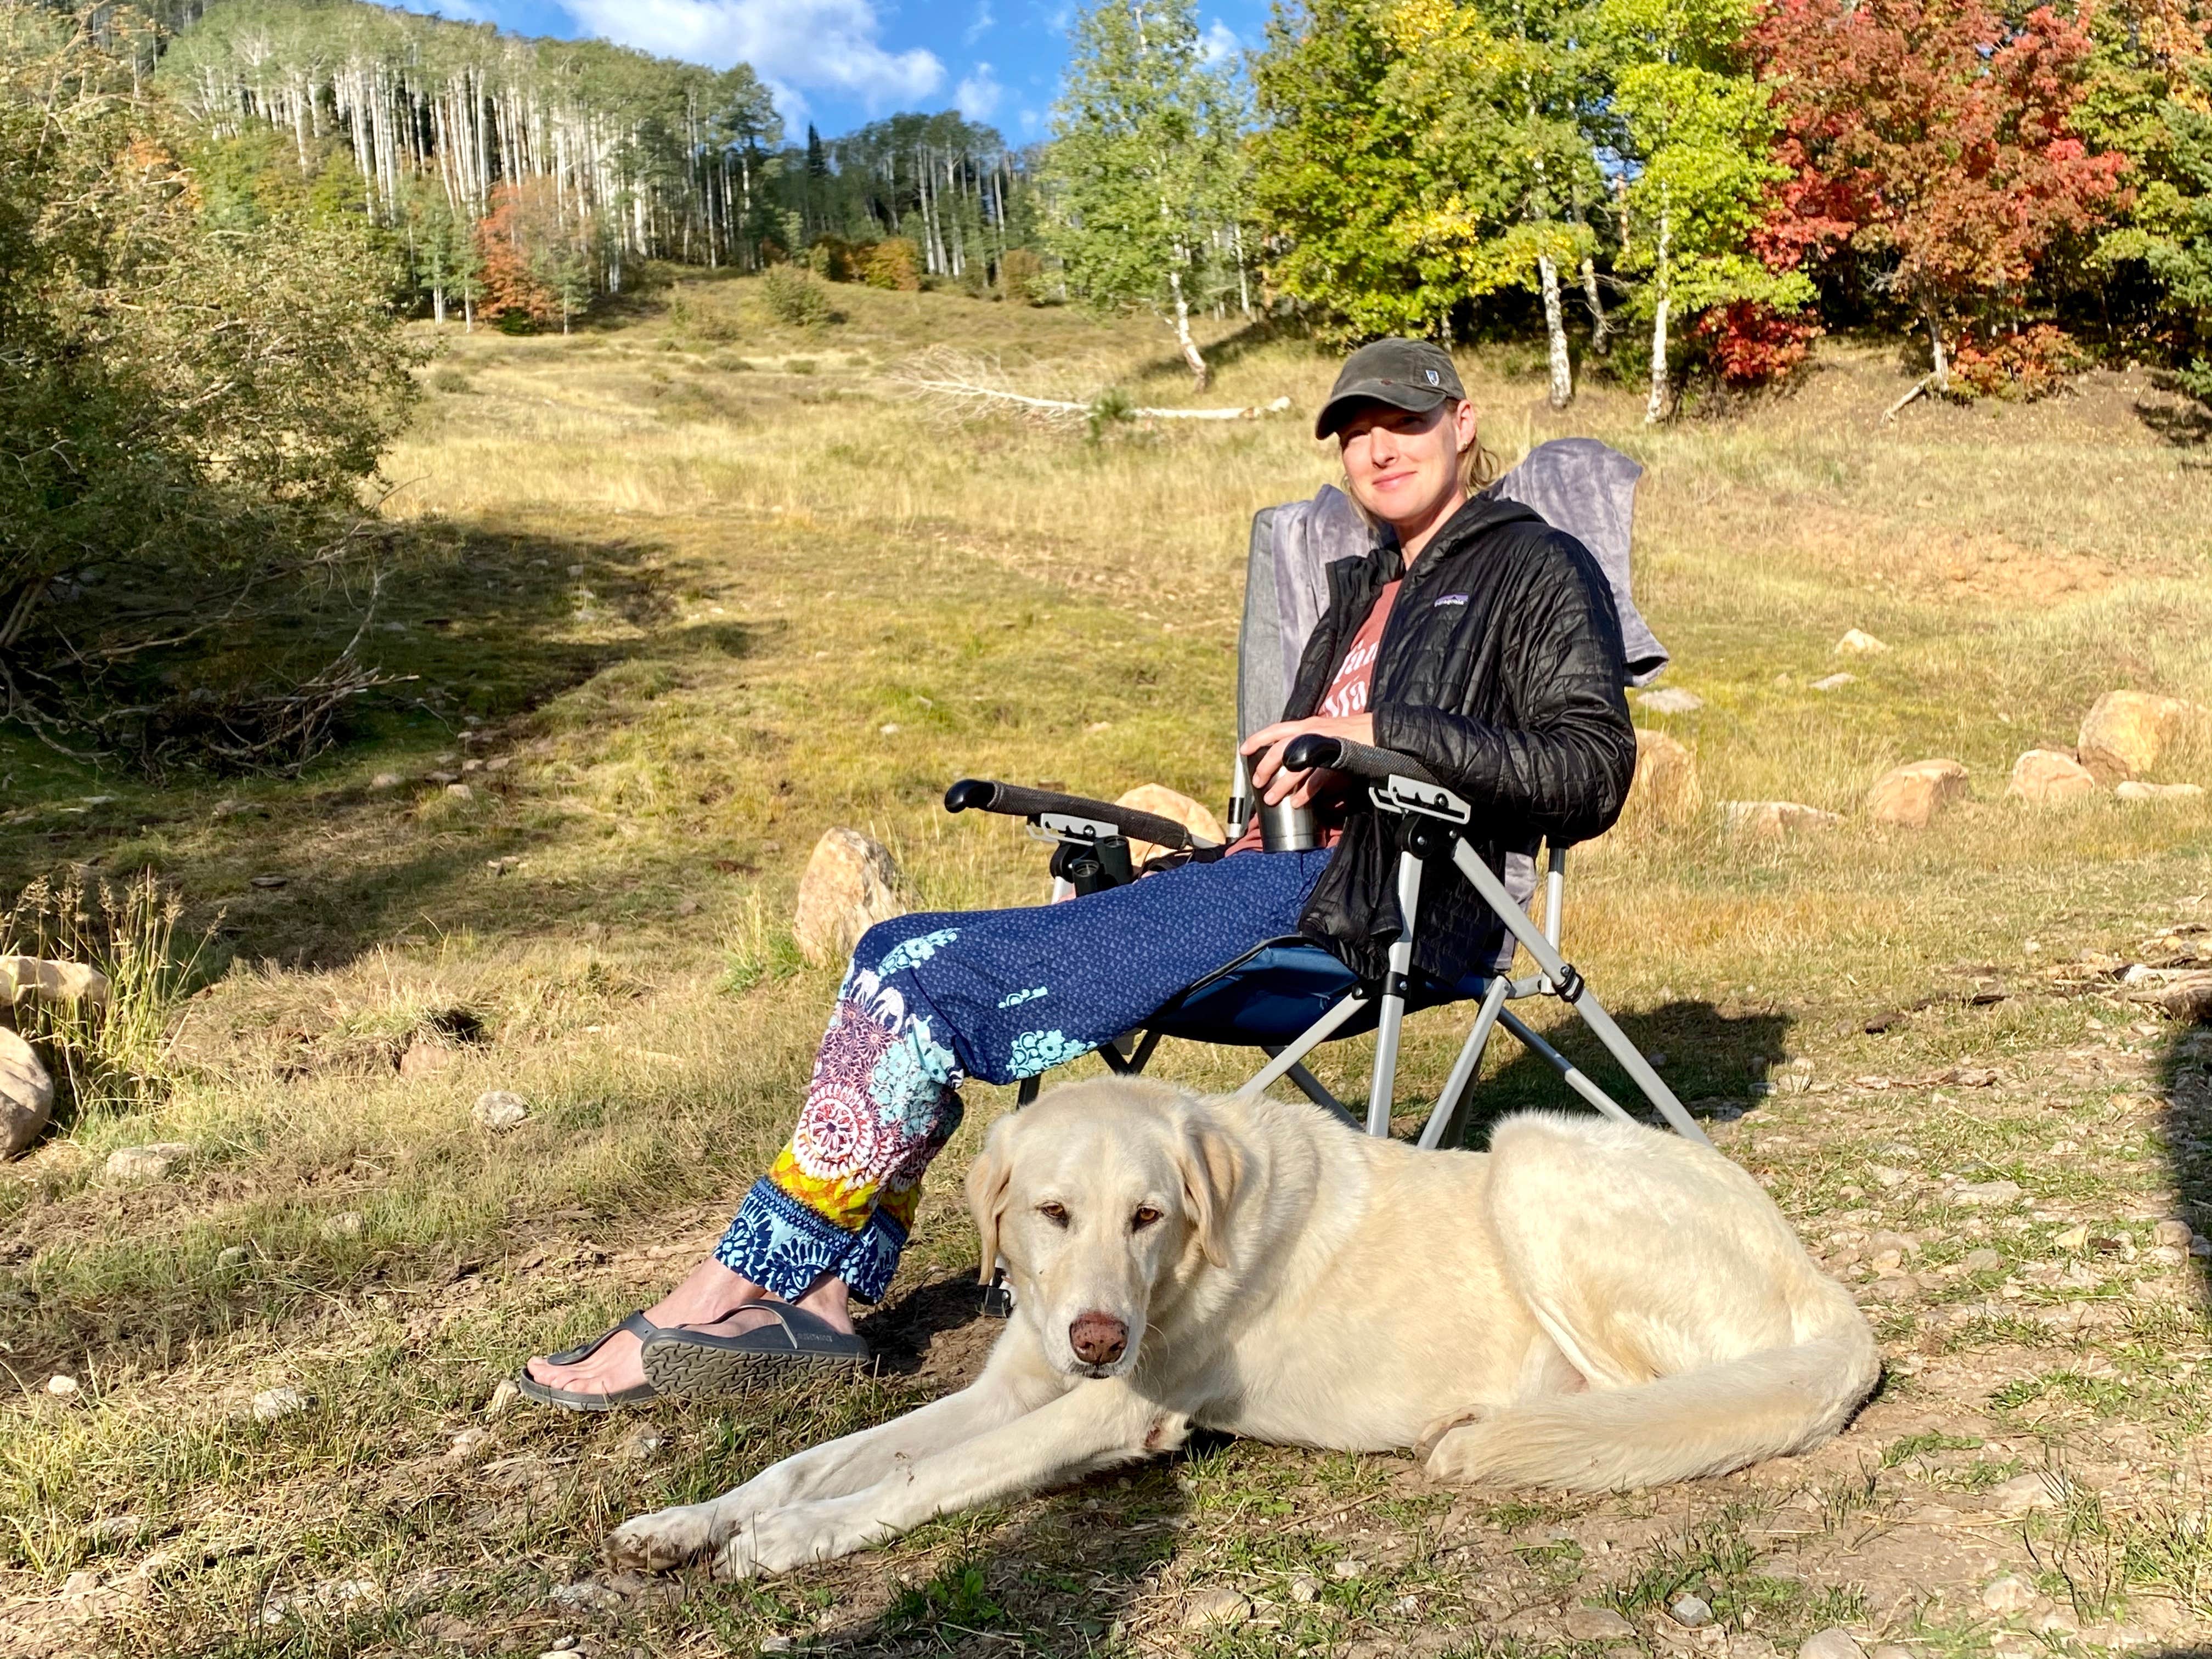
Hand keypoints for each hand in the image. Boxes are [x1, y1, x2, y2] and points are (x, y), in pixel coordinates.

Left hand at [1239, 713, 1374, 807]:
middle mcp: (1312, 731)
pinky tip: (1298, 803)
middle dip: (1265, 766)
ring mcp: (1324, 744)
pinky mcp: (1337, 758)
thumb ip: (1311, 740)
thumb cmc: (1356, 733)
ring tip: (1272, 799)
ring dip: (1281, 784)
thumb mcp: (1328, 731)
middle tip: (1258, 783)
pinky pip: (1316, 777)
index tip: (1243, 750)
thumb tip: (1295, 756)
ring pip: (1294, 765)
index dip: (1257, 739)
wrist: (1383, 731)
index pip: (1276, 729)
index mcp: (1308, 724)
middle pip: (1279, 748)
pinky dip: (1305, 792)